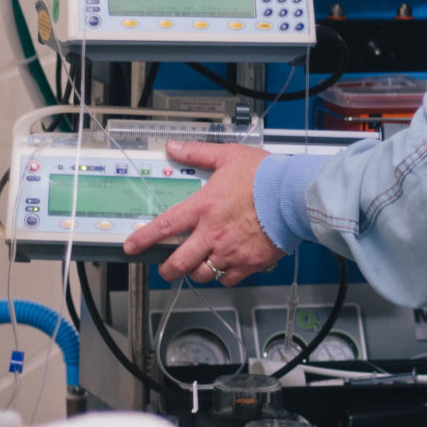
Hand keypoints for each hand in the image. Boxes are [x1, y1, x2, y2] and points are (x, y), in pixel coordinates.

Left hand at [120, 142, 283, 285]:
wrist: (294, 195)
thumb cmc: (265, 176)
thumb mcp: (228, 156)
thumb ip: (198, 153)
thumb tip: (174, 147)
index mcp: (203, 208)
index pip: (164, 227)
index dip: (144, 239)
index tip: (132, 247)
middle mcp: (212, 233)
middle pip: (179, 262)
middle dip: (168, 269)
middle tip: (166, 268)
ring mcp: (230, 251)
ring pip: (203, 274)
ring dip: (197, 272)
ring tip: (199, 265)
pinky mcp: (250, 263)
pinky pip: (230, 279)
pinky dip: (225, 276)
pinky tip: (227, 267)